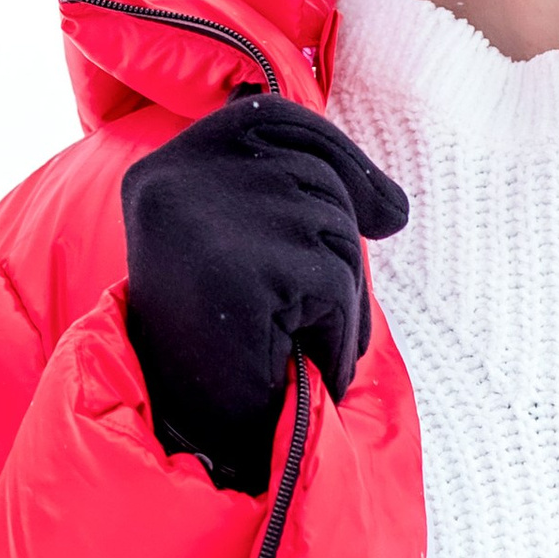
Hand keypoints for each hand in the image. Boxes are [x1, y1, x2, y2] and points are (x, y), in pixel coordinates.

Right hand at [121, 95, 409, 493]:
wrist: (184, 441)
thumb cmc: (224, 346)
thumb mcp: (251, 251)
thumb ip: (305, 198)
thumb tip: (395, 208)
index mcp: (164, 166)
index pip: (274, 116)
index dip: (338, 158)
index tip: (378, 211)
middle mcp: (173, 178)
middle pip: (313, 174)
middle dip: (338, 245)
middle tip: (300, 316)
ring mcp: (202, 220)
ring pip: (333, 230)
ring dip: (338, 298)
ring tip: (289, 341)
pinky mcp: (240, 271)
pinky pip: (336, 284)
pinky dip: (335, 330)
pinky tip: (294, 361)